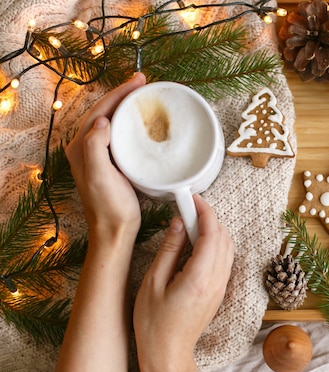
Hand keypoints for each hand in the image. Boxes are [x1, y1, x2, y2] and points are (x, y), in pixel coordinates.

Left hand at [65, 72, 145, 239]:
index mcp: (81, 147)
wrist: (115, 230)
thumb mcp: (99, 175)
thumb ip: (95, 146)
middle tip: (144, 83)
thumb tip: (103, 120)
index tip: (138, 82)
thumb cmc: (108, 206)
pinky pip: (121, 135)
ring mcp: (100, 155)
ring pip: (113, 122)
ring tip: (145, 96)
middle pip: (105, 111)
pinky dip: (132, 124)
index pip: (99, 110)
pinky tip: (144, 123)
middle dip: (123, 95)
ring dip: (128, 107)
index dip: (118, 93)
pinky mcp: (113, 163)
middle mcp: (87, 148)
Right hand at [134, 195, 233, 371]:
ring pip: (228, 248)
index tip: (192, 198)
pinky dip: (216, 244)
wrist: (167, 355)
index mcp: (199, 278)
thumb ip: (168, 249)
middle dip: (210, 217)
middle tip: (188, 208)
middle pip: (224, 237)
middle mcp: (217, 281)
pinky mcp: (219, 292)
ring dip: (214, 230)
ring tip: (190, 222)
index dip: (204, 211)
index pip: (212, 234)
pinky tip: (196, 243)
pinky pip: (225, 260)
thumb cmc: (153, 324)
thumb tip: (179, 222)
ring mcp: (221, 287)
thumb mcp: (152, 283)